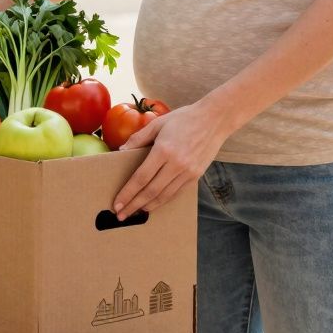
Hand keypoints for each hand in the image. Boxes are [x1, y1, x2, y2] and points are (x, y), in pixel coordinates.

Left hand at [112, 101, 230, 220]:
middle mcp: (176, 164)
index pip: (141, 178)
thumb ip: (138, 138)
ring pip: (164, 196)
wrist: (215, 119)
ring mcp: (188, 172)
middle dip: (134, 205)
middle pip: (151, 191)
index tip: (117, 203)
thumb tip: (120, 151)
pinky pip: (176, 193)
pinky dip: (163, 201)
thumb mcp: (158, 123)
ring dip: (148, 206)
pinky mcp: (196, 176)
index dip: (127, 193)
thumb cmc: (185, 118)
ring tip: (135, 212)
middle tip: (121, 215)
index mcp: (163, 150)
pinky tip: (153, 204)